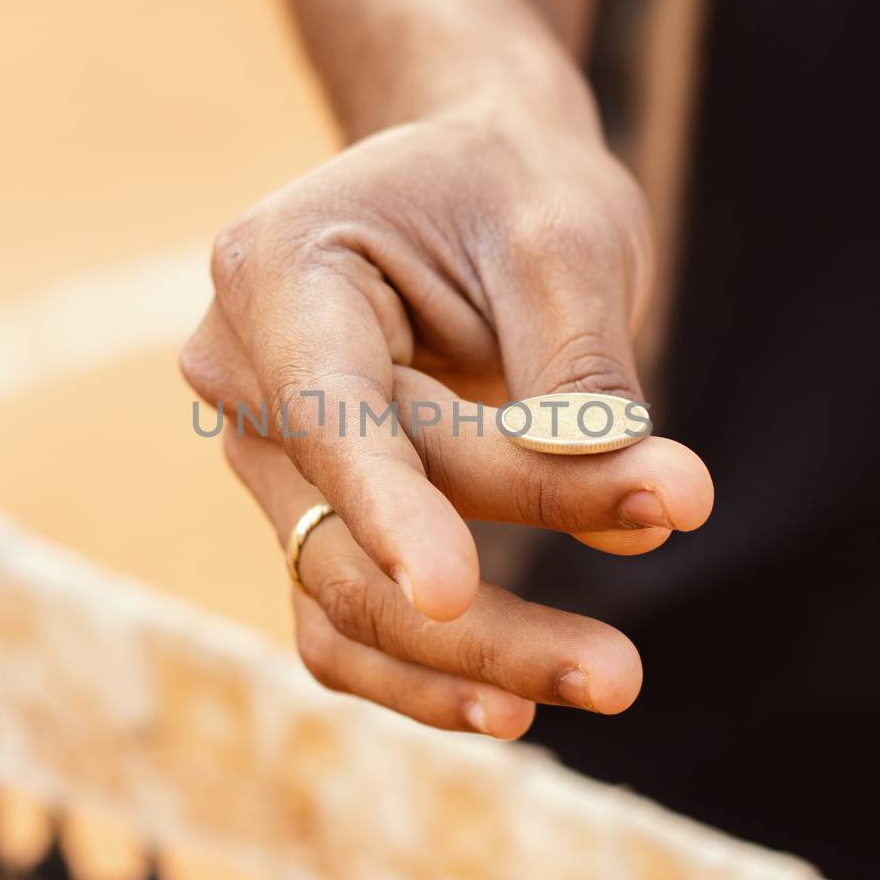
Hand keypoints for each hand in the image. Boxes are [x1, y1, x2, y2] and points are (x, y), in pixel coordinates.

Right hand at [181, 104, 712, 735]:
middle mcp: (243, 372)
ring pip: (342, 598)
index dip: (388, 506)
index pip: (328, 411)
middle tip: (624, 669)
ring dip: (466, 660)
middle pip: (349, 524)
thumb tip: (636, 520)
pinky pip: (346, 619)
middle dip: (486, 607)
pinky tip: (513, 704)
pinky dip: (425, 669)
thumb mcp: (570, 244)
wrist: (475, 176)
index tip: (458, 590)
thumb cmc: (516, 187)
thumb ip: (584, 380)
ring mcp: (267, 454)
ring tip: (605, 680)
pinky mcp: (312, 513)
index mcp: (277, 272)